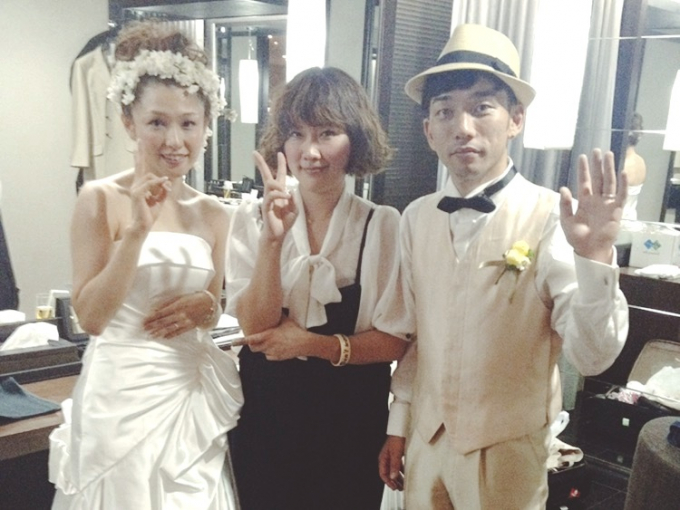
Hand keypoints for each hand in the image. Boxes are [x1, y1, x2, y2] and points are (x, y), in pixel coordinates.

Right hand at [130, 143, 171, 231]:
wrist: (142, 226)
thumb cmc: (149, 214)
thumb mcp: (160, 200)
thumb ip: (163, 189)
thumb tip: (167, 181)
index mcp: (141, 186)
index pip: (140, 168)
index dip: (139, 157)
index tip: (138, 145)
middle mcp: (136, 185)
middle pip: (141, 166)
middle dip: (140, 153)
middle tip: (139, 140)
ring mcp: (135, 189)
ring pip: (151, 177)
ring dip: (161, 183)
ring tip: (165, 192)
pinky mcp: (137, 194)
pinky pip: (150, 183)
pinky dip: (158, 183)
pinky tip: (165, 185)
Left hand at [143, 291, 212, 338]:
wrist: (209, 303)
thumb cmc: (193, 298)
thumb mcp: (180, 297)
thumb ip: (167, 303)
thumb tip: (155, 309)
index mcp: (177, 306)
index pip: (161, 313)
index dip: (151, 318)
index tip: (144, 321)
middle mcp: (181, 314)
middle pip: (164, 322)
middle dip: (152, 326)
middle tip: (144, 330)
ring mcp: (186, 321)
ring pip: (170, 328)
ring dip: (159, 332)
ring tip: (151, 336)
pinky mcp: (190, 326)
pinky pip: (179, 332)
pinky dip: (171, 335)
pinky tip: (164, 338)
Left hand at [235, 316, 307, 359]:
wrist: (305, 343)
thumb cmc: (295, 331)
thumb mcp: (285, 321)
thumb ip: (277, 316)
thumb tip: (274, 308)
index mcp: (269, 335)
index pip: (251, 339)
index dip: (241, 341)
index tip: (233, 342)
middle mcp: (269, 345)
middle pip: (253, 348)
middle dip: (252, 345)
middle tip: (253, 341)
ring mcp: (273, 352)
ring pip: (262, 352)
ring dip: (262, 348)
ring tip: (270, 342)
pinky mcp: (278, 357)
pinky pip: (269, 356)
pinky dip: (269, 353)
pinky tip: (275, 348)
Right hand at [253, 151, 296, 240]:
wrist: (278, 235)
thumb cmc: (284, 223)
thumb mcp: (295, 210)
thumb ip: (294, 199)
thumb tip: (290, 190)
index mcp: (280, 193)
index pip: (279, 175)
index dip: (281, 164)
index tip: (280, 153)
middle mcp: (272, 194)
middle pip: (266, 175)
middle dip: (260, 164)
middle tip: (254, 153)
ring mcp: (268, 199)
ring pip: (270, 184)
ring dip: (279, 186)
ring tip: (286, 195)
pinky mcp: (266, 206)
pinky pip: (271, 195)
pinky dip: (280, 195)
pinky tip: (286, 198)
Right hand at [379, 435, 405, 490]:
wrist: (402, 429)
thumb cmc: (397, 439)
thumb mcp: (396, 453)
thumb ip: (394, 465)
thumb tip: (392, 477)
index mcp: (383, 458)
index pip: (383, 474)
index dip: (388, 482)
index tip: (394, 487)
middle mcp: (387, 458)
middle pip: (389, 473)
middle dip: (394, 482)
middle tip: (400, 488)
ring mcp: (392, 457)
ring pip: (394, 470)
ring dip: (398, 478)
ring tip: (403, 484)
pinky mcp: (398, 455)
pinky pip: (399, 466)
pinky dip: (402, 471)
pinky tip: (406, 475)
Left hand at [559, 149, 627, 263]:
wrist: (589, 250)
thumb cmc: (577, 238)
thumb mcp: (566, 221)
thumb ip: (565, 205)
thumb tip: (563, 188)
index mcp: (584, 201)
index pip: (585, 181)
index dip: (584, 170)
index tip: (583, 157)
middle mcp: (596, 200)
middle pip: (598, 178)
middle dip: (597, 165)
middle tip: (597, 150)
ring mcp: (607, 204)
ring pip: (609, 182)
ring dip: (609, 169)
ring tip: (609, 155)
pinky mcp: (617, 210)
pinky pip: (621, 195)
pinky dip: (623, 184)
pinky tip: (623, 173)